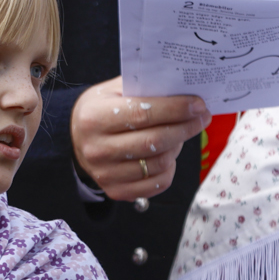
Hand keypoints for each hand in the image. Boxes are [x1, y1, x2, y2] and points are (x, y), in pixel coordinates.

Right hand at [70, 76, 209, 200]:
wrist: (76, 140)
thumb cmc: (101, 109)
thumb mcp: (112, 91)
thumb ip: (142, 88)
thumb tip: (183, 90)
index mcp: (94, 118)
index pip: (143, 113)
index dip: (175, 109)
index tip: (198, 104)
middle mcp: (97, 149)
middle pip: (155, 141)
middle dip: (186, 127)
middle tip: (202, 117)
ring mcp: (106, 174)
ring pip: (159, 164)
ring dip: (178, 147)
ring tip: (181, 133)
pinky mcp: (116, 191)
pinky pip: (157, 184)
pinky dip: (170, 169)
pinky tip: (168, 155)